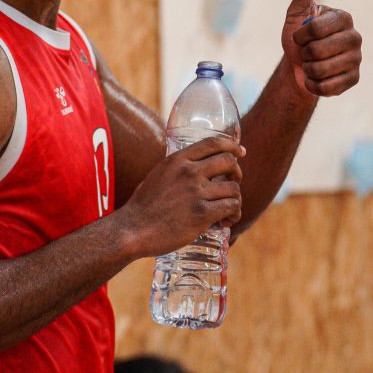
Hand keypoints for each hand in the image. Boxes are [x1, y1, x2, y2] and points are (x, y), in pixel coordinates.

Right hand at [121, 135, 244, 256]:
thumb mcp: (157, 175)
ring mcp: (196, 192)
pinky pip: (231, 207)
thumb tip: (192, 169)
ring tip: (230, 209)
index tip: (240, 151)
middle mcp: (188, 172)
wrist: (133, 230)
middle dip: (237, 172)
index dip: (231, 145)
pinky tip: (227, 220)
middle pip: (229, 162)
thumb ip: (175, 169)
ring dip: (236, 199)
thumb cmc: (142, 206)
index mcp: (177, 160)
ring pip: (233, 188)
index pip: (212, 143)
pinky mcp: (202, 213)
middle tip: (234, 183)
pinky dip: (234, 214)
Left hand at [281, 0, 362, 96]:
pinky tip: (316, 78)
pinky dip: (313, 85)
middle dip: (303, 54)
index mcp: (343, 18)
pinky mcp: (354, 79)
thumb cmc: (298, 36)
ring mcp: (357, 59)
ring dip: (308, 70)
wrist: (299, 66)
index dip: (299, 36)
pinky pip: (327, 87)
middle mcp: (356, 37)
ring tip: (311, 63)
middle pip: (318, 51)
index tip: (299, 35)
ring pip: (322, 70)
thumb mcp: (297, 11)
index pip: (315, 29)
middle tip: (306, 51)